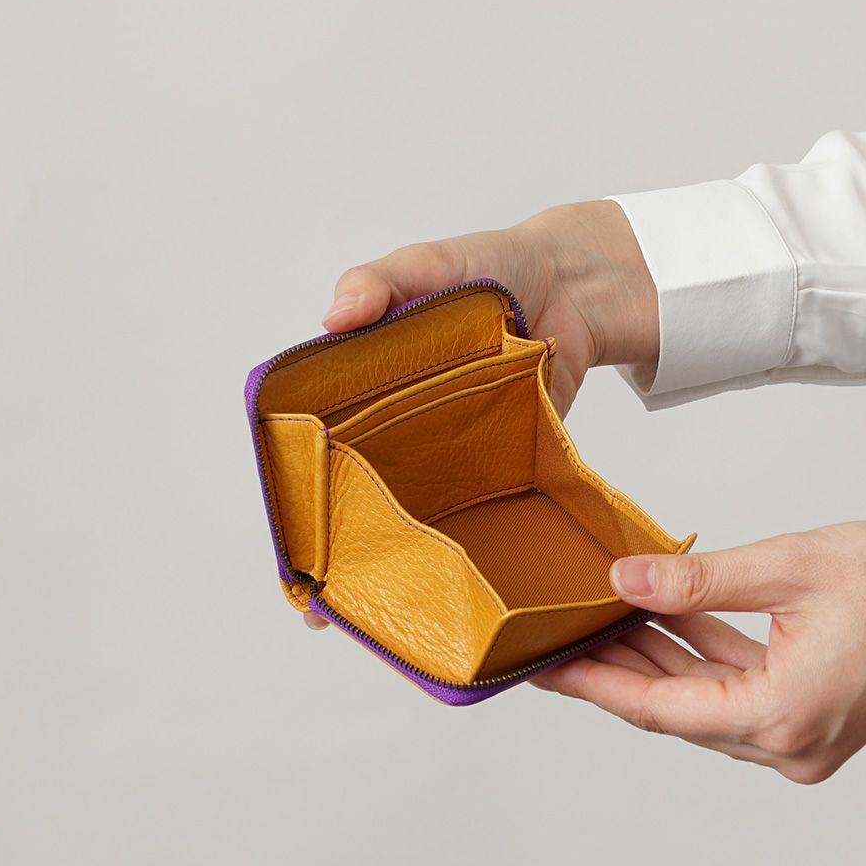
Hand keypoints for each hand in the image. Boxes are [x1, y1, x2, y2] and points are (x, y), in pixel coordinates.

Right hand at [305, 199, 659, 629]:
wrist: (575, 286)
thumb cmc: (494, 266)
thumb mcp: (429, 265)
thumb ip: (380, 281)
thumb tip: (335, 317)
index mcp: (371, 382)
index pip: (323, 443)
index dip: (303, 495)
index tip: (290, 547)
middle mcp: (405, 426)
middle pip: (366, 492)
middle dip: (348, 545)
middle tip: (333, 594)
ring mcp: (453, 449)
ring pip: (421, 511)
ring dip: (405, 555)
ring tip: (389, 599)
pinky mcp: (503, 459)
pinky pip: (483, 505)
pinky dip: (472, 539)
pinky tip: (459, 579)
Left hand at [532, 522, 865, 782]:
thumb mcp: (788, 567)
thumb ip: (698, 582)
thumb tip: (624, 583)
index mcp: (782, 716)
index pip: (660, 707)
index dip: (595, 684)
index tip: (545, 670)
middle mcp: (790, 742)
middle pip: (675, 708)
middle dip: (616, 671)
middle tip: (559, 644)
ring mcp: (802, 735)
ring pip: (703, 699)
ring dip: (656, 660)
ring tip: (603, 624)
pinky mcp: (811, 715)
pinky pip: (737, 689)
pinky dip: (700, 655)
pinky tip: (666, 621)